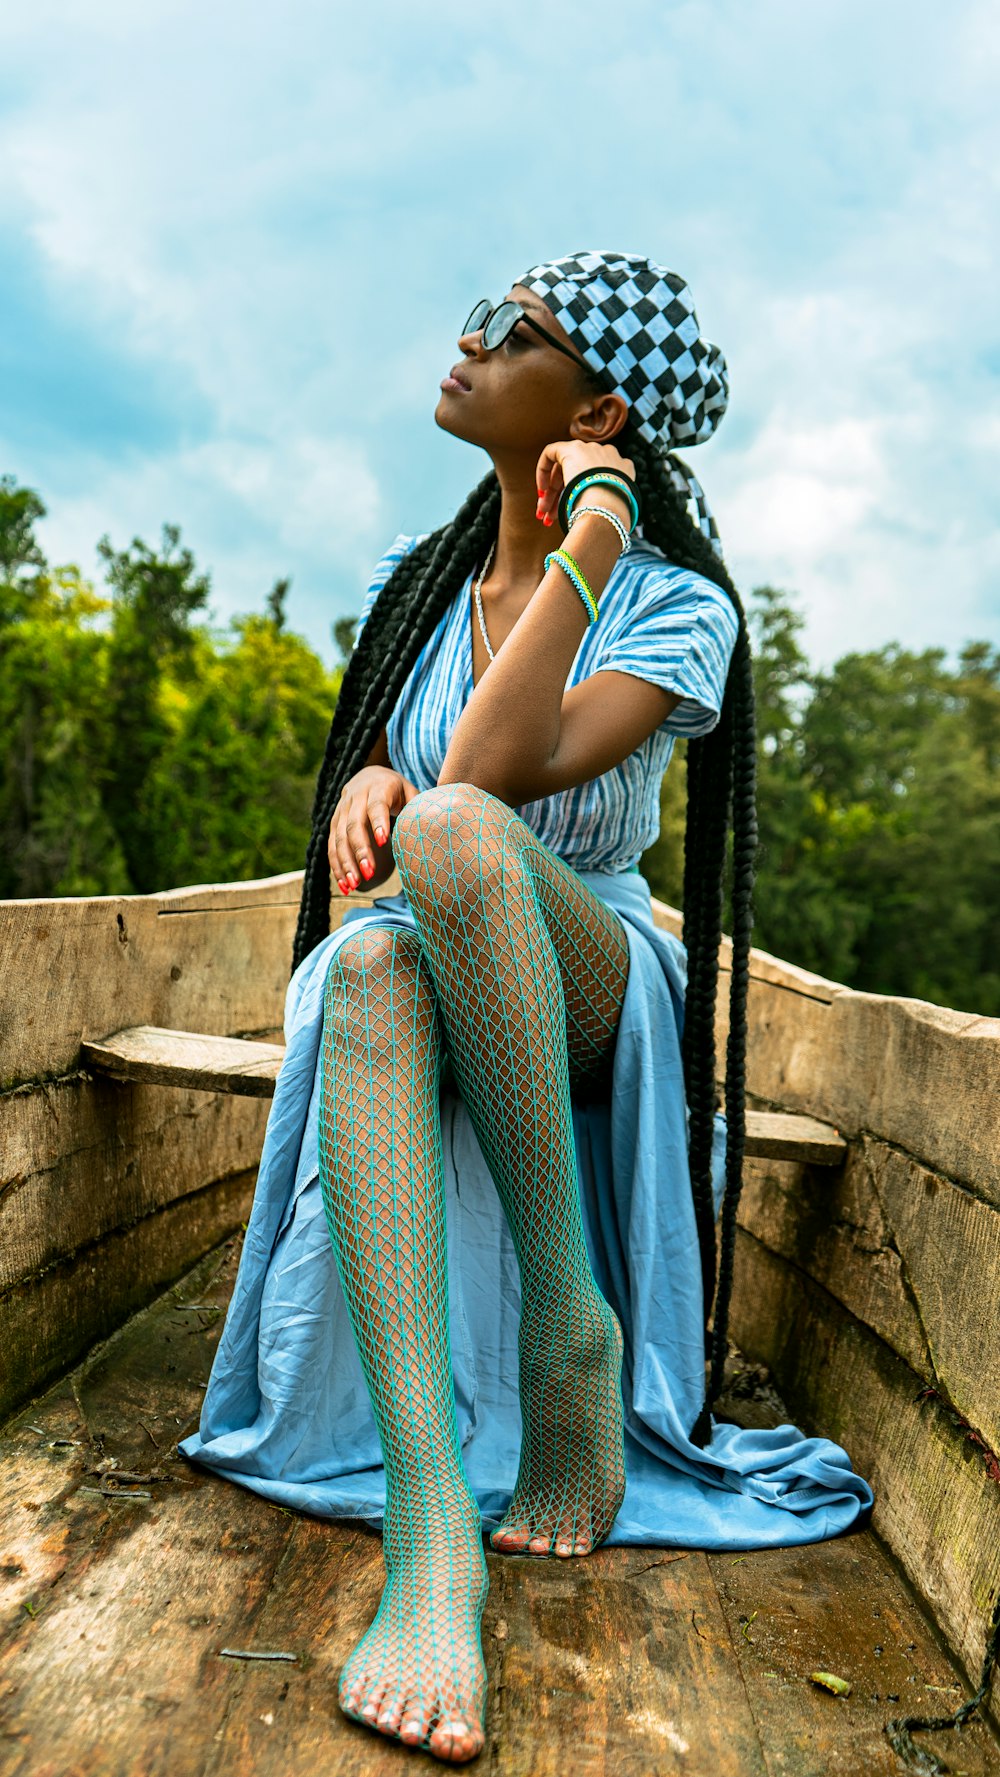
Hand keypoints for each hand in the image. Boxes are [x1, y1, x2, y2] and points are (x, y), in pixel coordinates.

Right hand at [329, 765, 419, 894]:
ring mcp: (342, 810)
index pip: (377, 804)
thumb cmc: (398, 791)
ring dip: (346, 862)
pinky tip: (345, 885)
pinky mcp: (334, 823)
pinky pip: (332, 846)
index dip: (379, 822)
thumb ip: (419, 810)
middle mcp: (356, 797)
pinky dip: (337, 866)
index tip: (383, 842)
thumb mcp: (411, 793)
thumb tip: (436, 831)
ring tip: (354, 885)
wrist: (370, 776)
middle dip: (360, 850)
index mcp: (379, 787)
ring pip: (339, 837)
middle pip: (354, 824)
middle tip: (370, 873)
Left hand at [535, 439, 635, 527]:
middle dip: (560, 498)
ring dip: (552, 493)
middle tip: (550, 518)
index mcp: (619, 468)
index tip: (568, 512)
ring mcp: (590, 450)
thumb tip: (587, 522)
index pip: (593, 478)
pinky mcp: (572, 448)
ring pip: (564, 469)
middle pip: (576, 475)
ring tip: (543, 514)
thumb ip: (600, 507)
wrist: (609, 507)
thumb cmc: (611, 516)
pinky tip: (541, 492)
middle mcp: (606, 455)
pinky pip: (551, 453)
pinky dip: (543, 471)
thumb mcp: (611, 509)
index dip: (578, 495)